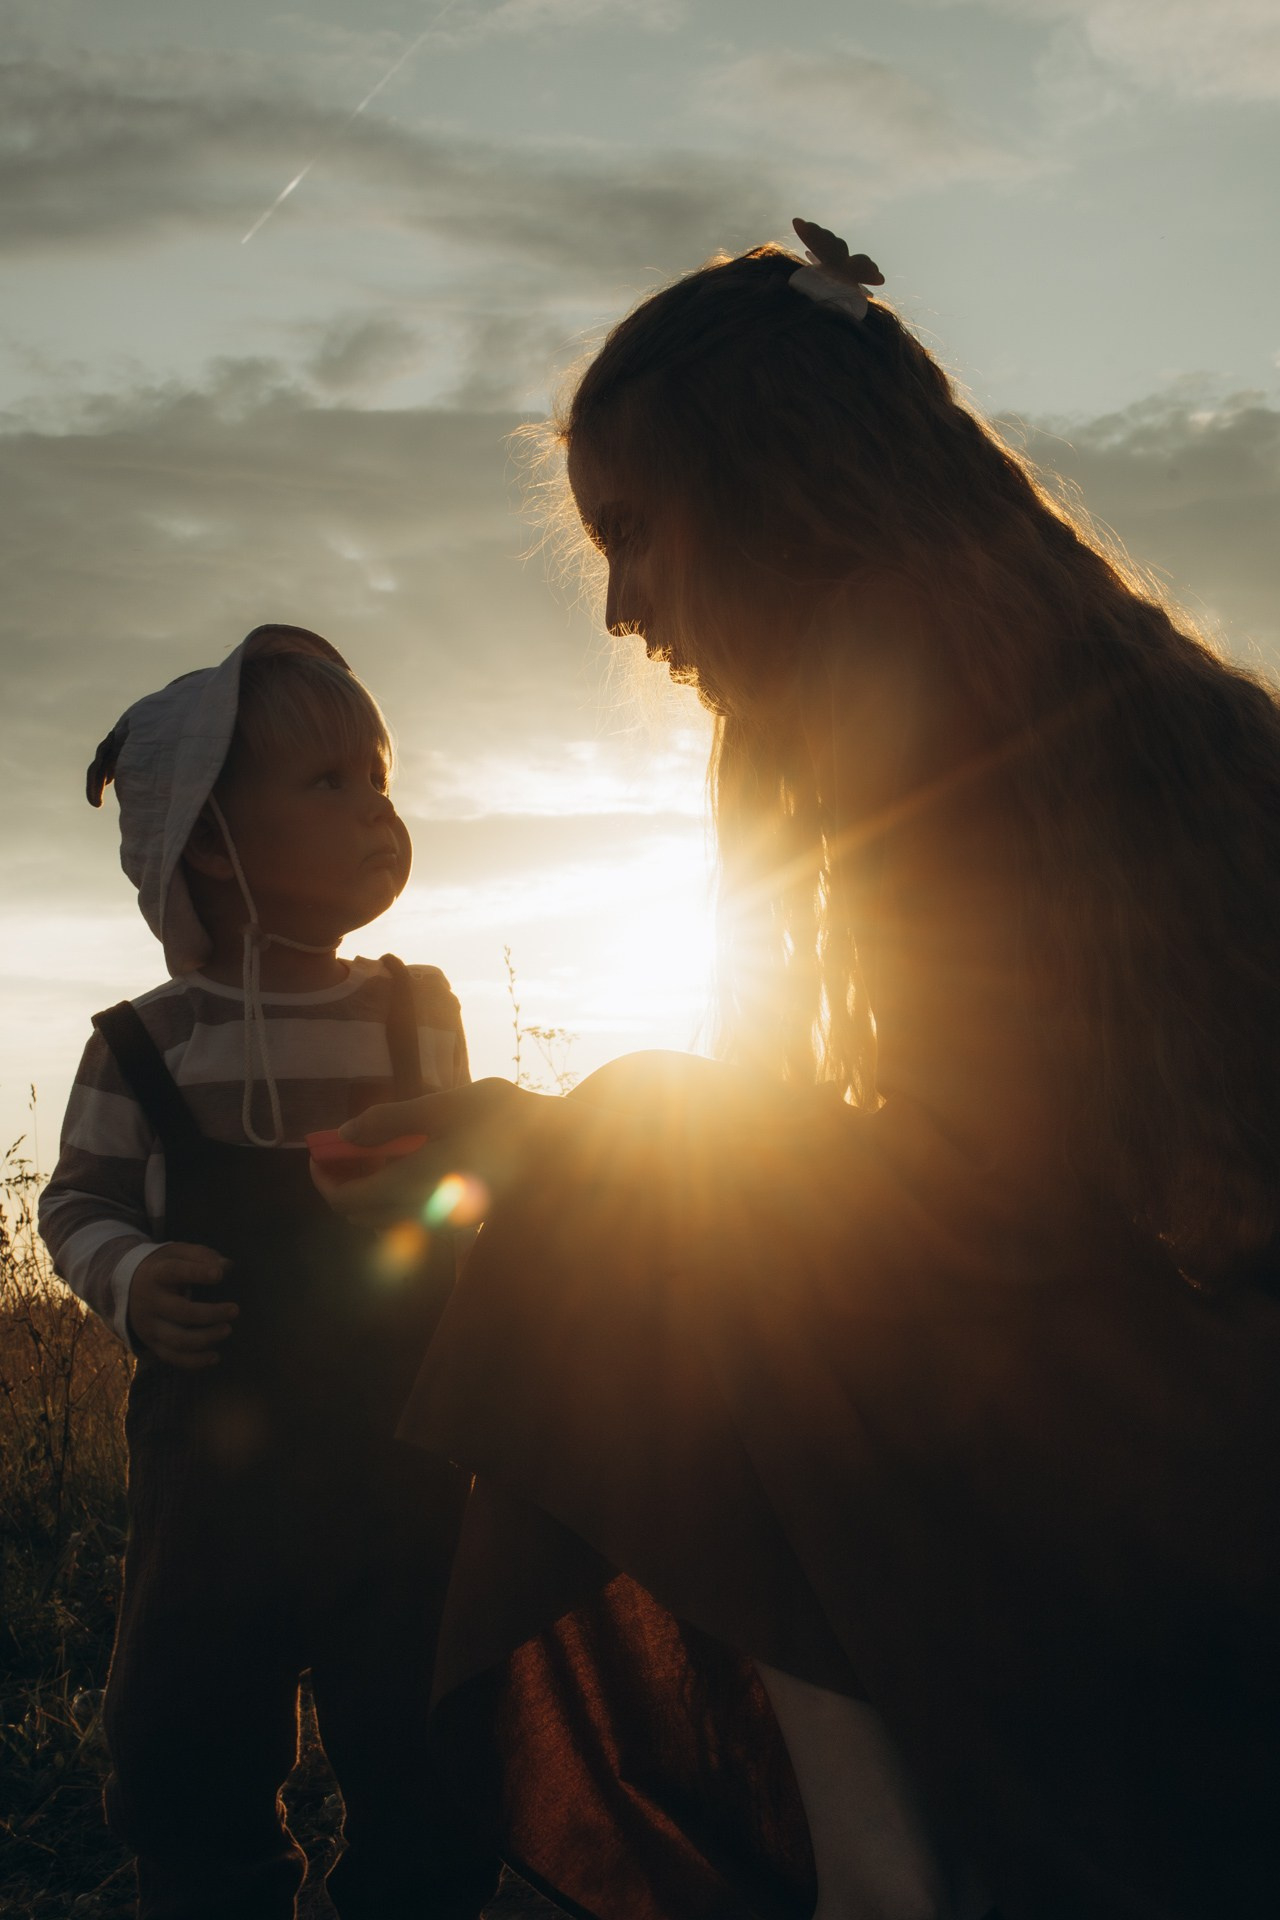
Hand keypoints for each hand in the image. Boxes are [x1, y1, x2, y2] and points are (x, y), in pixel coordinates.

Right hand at [127, 1243, 236, 1368]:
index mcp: (156, 1274)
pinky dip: (195, 1361)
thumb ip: (202, 1256)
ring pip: (178, 1340)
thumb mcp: (177, 1253)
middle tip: (235, 1310)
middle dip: (210, 1313)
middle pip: (180, 1312)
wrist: (126, 1287)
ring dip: (206, 1338)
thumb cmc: (163, 1267)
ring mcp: (149, 1325)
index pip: (174, 1272)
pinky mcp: (152, 1343)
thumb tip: (227, 1266)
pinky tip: (214, 1356)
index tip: (219, 1275)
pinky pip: (172, 1357)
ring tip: (227, 1330)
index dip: (197, 1273)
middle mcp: (150, 1302)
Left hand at [312, 1078, 541, 1228]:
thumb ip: (393, 1119)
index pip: (346, 1201)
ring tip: (375, 1149)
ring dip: (365, 1190)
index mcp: (416, 1182)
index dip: (323, 1178)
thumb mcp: (449, 1104)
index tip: (317, 1150)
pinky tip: (410, 1160)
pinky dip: (391, 1194)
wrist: (562, 1149)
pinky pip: (407, 1217)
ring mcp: (443, 1222)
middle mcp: (425, 1211)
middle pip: (359, 1215)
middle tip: (342, 1146)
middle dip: (341, 1182)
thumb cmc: (509, 1117)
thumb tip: (345, 1133)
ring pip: (382, 1219)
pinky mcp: (458, 1221)